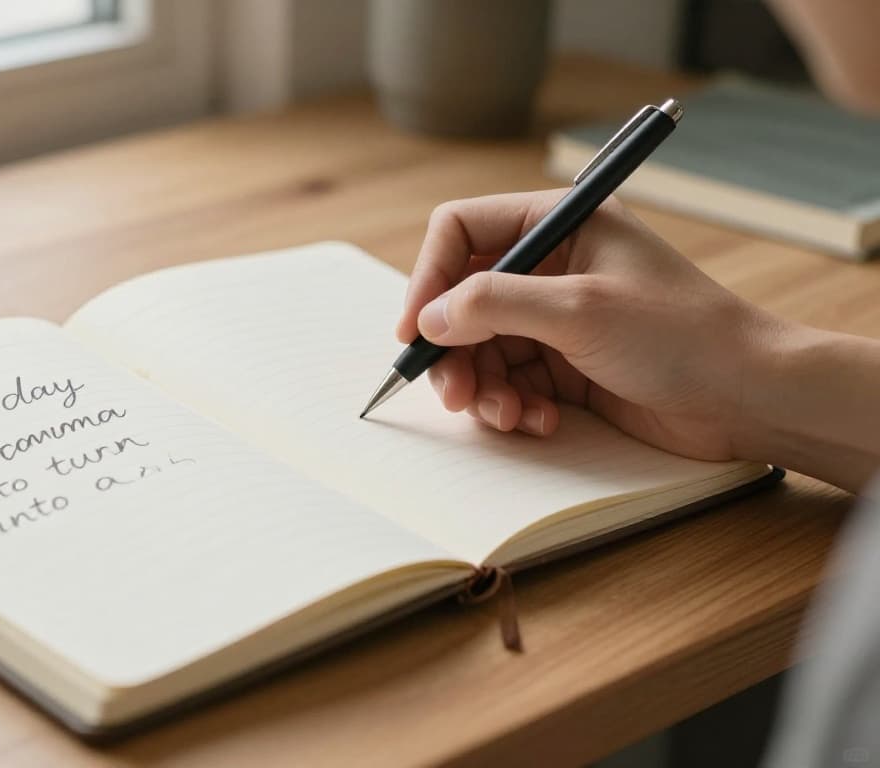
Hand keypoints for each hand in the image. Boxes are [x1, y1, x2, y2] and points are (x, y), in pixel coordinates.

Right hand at [396, 190, 788, 461]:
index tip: (415, 330)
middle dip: (454, 349)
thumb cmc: (682, 335)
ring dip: (483, 387)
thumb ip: (494, 304)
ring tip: (506, 415)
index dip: (429, 277)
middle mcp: (552, 264)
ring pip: (480, 347)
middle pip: (462, 298)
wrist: (748, 397)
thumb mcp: (579, 309)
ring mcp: (556, 317)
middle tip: (454, 393)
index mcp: (561, 223)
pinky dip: (512, 406)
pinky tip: (539, 422)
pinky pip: (509, 381)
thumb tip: (428, 318)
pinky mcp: (565, 365)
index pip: (462, 231)